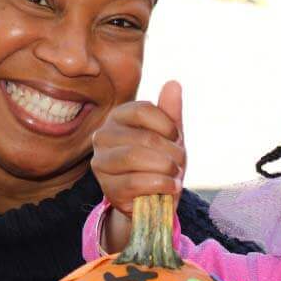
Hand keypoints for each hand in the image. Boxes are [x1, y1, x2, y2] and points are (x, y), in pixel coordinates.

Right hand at [91, 81, 185, 217]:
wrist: (156, 197)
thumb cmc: (162, 160)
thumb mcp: (170, 136)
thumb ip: (171, 111)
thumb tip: (174, 83)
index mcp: (118, 117)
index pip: (142, 110)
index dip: (167, 126)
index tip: (176, 138)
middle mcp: (103, 136)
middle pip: (144, 137)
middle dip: (171, 153)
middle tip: (180, 163)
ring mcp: (101, 162)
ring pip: (135, 158)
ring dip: (165, 169)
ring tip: (175, 175)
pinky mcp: (107, 188)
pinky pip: (135, 182)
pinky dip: (160, 185)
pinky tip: (170, 187)